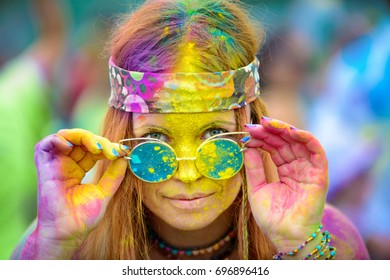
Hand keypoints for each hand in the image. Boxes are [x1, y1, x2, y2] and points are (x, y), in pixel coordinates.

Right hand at [33, 129, 126, 255]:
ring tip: (97, 147)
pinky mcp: (44, 167)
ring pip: (66, 137)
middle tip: (112, 150)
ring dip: (83, 136)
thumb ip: (114, 175)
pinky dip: (57, 139)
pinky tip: (71, 145)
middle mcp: (67, 164)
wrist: (68, 233)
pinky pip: (44, 145)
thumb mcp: (104, 192)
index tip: (123, 152)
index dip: (108, 146)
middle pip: (81, 140)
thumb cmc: (83, 217)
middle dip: (99, 140)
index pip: (93, 149)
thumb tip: (125, 158)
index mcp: (79, 169)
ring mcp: (56, 165)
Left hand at [244, 117, 327, 250]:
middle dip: (270, 131)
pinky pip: (317, 151)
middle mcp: (298, 167)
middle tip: (255, 125)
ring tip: (268, 123)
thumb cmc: (272, 216)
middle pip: (285, 141)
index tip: (247, 132)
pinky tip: (291, 131)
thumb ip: (254, 168)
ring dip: (284, 130)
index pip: (274, 147)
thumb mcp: (257, 188)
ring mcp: (308, 170)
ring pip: (299, 142)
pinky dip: (306, 138)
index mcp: (285, 170)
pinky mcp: (319, 175)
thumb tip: (247, 147)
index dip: (262, 138)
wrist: (285, 235)